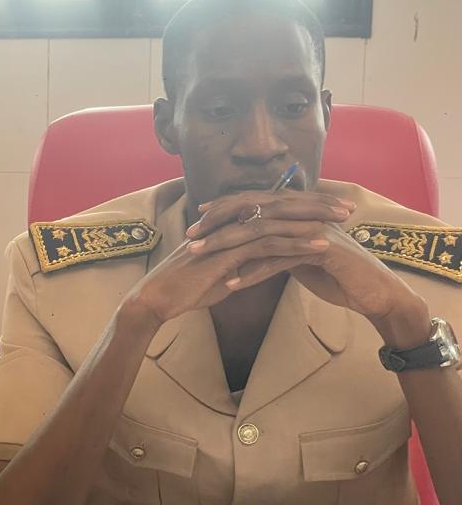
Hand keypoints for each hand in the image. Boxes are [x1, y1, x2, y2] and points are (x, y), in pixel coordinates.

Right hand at [128, 224, 337, 327]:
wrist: (157, 299)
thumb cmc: (183, 289)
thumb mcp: (220, 274)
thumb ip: (240, 265)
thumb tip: (259, 267)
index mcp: (228, 225)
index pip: (271, 209)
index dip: (302, 207)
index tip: (330, 211)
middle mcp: (229, 224)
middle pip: (279, 206)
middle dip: (316, 205)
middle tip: (347, 208)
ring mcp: (228, 235)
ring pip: (277, 221)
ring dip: (313, 221)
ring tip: (342, 223)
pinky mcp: (226, 252)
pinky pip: (267, 244)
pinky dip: (295, 242)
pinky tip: (319, 244)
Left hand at [191, 190, 428, 339]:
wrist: (374, 294)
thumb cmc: (337, 275)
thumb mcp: (300, 257)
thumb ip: (279, 246)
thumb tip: (253, 245)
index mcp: (298, 213)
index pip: (255, 202)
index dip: (225, 207)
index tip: (197, 218)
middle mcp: (304, 216)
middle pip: (252, 211)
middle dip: (217, 222)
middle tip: (189, 235)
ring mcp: (313, 230)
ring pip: (261, 234)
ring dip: (226, 246)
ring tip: (199, 255)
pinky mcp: (322, 250)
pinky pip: (281, 260)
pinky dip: (255, 272)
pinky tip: (231, 284)